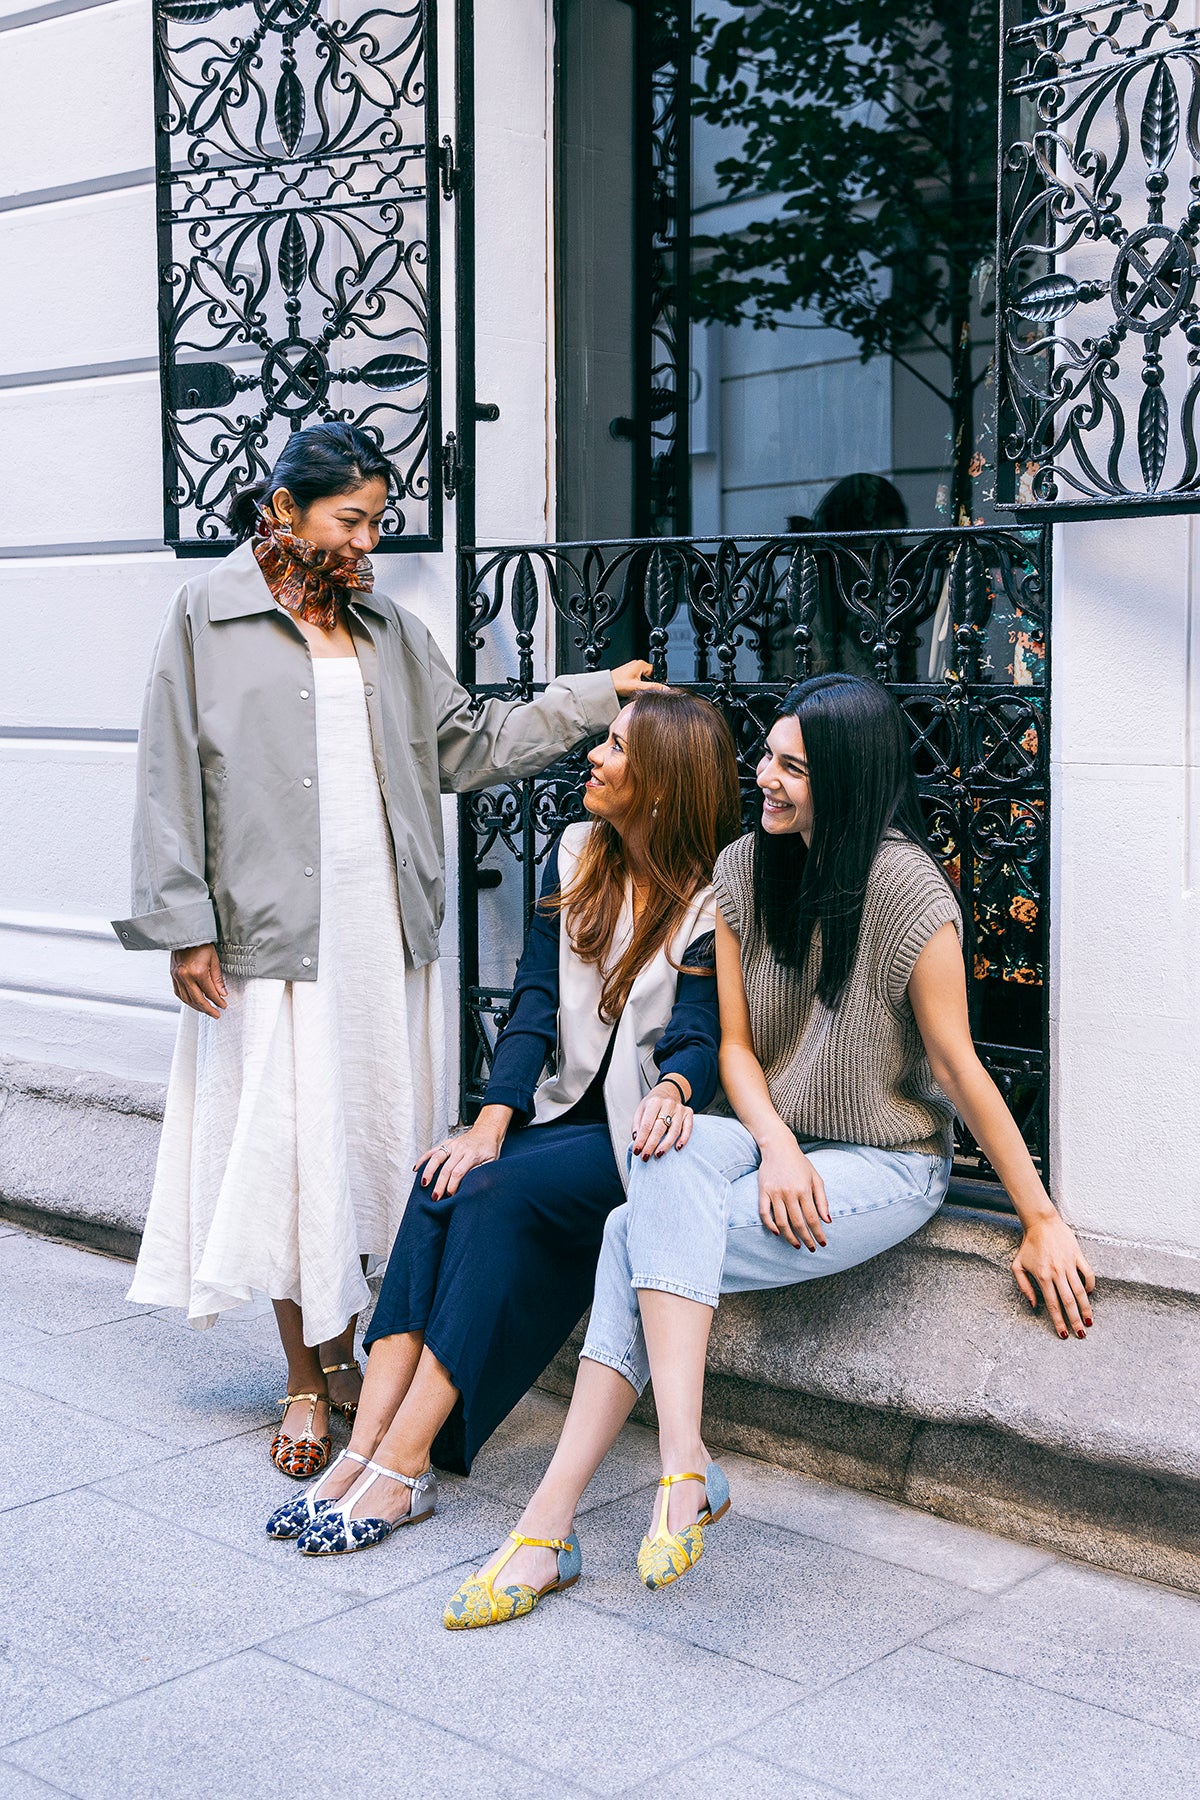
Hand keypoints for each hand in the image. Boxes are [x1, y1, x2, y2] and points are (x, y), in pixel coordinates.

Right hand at [170, 943, 226, 1017]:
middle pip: (198, 1000)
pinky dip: (186, 1000)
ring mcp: (177, 976)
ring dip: (197, 1007)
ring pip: (187, 999)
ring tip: (206, 1010)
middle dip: (208, 1009)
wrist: (186, 933)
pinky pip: (178, 993)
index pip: (210, 992)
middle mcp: (185, 976)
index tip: (223, 1006)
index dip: (218, 1001)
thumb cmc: (201, 943)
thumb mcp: (214, 959)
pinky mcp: (172, 975)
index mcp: (198, 971)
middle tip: (216, 1014)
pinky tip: (193, 1002)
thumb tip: (222, 994)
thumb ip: (217, 978)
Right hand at [415, 1124, 503, 1199]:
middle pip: (446, 1168)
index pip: (458, 1172)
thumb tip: (470, 1184)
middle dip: (439, 1184)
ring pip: (437, 1158)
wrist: (487, 1130)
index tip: (450, 1195)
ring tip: (423, 1184)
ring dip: (428, 1172)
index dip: (452, 1185)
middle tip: (435, 1196)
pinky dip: (424, 1158)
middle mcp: (460, 1149)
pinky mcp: (447, 1143)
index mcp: (472, 1155)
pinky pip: (433, 1150)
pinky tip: (417, 1168)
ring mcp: (452, 1145)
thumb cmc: (489, 1148)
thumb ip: (481, 1171)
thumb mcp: (491, 1161)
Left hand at [610, 660, 666, 697]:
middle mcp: (637, 664)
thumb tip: (664, 689)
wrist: (605, 686)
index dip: (657, 681)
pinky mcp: (628, 674)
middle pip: (650, 676)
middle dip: (648, 684)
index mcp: (641, 664)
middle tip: (641, 689)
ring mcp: (632, 669)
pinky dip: (636, 685)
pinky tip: (631, 689)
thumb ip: (652, 687)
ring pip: (644, 679)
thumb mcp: (637, 687)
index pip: (657, 672)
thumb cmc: (617, 684)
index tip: (656, 688)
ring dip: (641, 685)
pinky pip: (637, 679)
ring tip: (634, 689)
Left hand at [631, 1083, 692, 1159]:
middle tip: (645, 1156)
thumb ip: (637, 1123)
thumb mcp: (641, 1108)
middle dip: (651, 1144)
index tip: (637, 1150)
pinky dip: (684, 1139)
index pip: (646, 1124)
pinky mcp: (688, 1113)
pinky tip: (678, 1147)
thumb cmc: (653, 1103)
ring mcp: (679, 1109)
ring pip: (674, 1130)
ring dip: (666, 1145)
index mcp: (654, 1102)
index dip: (641, 1139)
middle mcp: (668, 1104)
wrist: (668, 1092)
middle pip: (659, 1128)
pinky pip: (688, 1128)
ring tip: (658, 1154)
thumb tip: (636, 1138)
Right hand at [757, 1133, 830, 1250]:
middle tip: (810, 1248)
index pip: (812, 1218)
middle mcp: (789, 1193)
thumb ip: (822, 1200)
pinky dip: (770, 1225)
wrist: (778, 1147)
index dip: (818, 1233)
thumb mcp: (816, 1178)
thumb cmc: (800, 1164)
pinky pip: (764, 1213)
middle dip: (805, 1238)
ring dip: (789, 1237)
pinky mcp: (762, 1191)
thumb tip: (827, 1221)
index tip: (822, 1244)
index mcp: (804, 1189)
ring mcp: (774, 1193)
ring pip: (781, 1222)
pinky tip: (777, 1233)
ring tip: (796, 1244)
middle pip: (797, 1223)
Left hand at [1011, 1213, 1095, 1338]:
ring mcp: (1068, 1264)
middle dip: (1074, 1321)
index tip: (1063, 1334)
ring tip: (1089, 1322)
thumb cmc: (1028, 1245)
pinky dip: (1091, 1286)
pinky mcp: (1077, 1256)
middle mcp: (1057, 1273)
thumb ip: (1024, 1287)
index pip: (1052, 1304)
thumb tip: (1033, 1306)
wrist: (1041, 1223)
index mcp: (1042, 1277)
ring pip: (1080, 1291)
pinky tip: (1089, 1295)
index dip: (1058, 1321)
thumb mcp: (1017, 1266)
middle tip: (1080, 1335)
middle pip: (1068, 1302)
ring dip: (1085, 1308)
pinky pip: (1088, 1274)